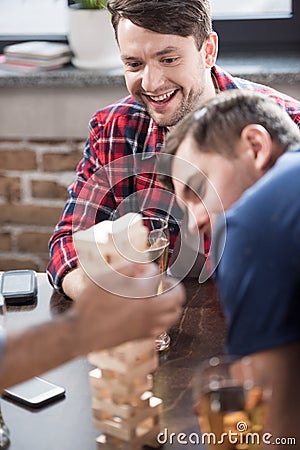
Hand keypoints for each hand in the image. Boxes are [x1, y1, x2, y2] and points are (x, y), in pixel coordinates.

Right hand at [66, 264, 184, 353]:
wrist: (82, 332)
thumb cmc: (92, 305)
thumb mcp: (106, 278)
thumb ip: (128, 268)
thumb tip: (142, 267)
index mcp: (143, 295)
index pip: (157, 275)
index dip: (150, 268)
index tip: (142, 269)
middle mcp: (150, 311)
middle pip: (177, 298)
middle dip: (173, 286)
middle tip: (164, 282)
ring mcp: (148, 326)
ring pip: (174, 315)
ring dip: (172, 303)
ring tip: (162, 296)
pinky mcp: (142, 336)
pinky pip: (164, 327)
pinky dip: (164, 317)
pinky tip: (153, 312)